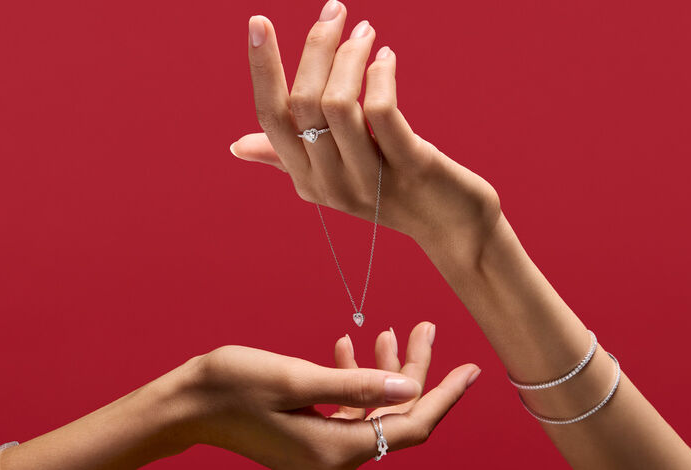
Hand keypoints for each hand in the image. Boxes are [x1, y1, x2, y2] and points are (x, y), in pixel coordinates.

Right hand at [172, 322, 479, 468]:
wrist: (183, 405)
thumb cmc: (231, 386)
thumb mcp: (297, 377)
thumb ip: (356, 384)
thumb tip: (409, 385)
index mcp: (336, 449)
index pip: (412, 425)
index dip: (444, 395)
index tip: (471, 367)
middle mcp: (333, 458)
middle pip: (395, 415)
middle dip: (415, 371)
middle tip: (425, 327)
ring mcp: (319, 451)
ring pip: (373, 410)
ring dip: (383, 371)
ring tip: (389, 330)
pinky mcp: (306, 439)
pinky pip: (346, 412)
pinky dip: (352, 380)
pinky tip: (347, 345)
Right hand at [231, 4, 501, 251]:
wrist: (453, 230)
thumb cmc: (393, 193)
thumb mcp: (336, 176)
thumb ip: (287, 158)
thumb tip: (237, 146)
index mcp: (306, 178)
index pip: (269, 116)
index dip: (261, 67)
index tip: (259, 21)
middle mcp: (330, 182)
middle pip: (304, 102)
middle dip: (317, 47)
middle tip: (336, 13)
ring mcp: (369, 178)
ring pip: (338, 103)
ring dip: (351, 56)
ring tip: (366, 32)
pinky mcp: (410, 168)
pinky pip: (381, 112)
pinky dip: (380, 76)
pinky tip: (386, 59)